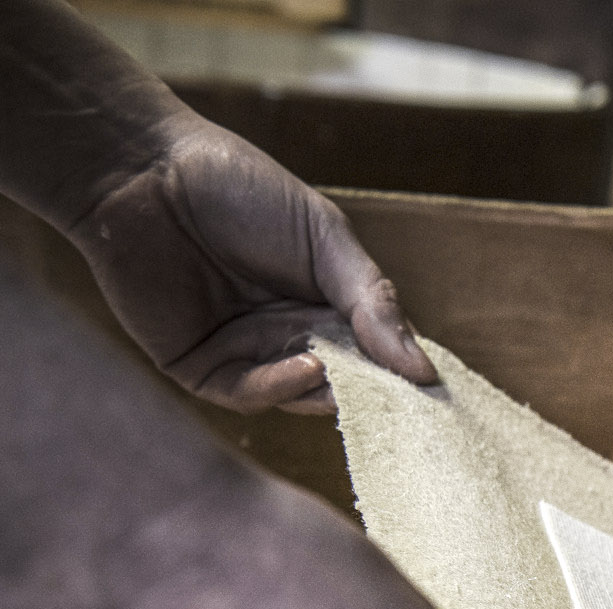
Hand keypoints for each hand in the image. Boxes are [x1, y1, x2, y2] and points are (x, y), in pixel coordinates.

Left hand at [65, 111, 435, 414]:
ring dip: (327, 392)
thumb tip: (425, 370)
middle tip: (400, 400)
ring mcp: (247, 354)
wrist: (144, 172)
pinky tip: (304, 368)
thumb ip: (373, 303)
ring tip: (343, 372)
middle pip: (345, 383)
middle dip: (371, 393)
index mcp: (328, 304)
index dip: (407, 373)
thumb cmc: (241, 190)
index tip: (436, 390)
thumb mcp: (327, 239)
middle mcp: (291, 335)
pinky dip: (280, 389)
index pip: (379, 353)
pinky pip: (248, 395)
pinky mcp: (201, 367)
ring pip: (299, 397)